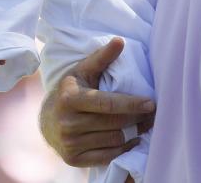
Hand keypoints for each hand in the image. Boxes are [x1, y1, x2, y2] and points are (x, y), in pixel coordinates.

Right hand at [39, 37, 155, 167]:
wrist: (47, 120)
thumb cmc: (71, 91)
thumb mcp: (83, 71)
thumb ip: (102, 57)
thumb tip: (120, 41)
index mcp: (70, 98)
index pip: (108, 104)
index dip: (132, 104)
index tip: (151, 104)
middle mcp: (68, 122)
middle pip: (114, 123)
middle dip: (137, 119)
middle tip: (152, 114)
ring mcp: (69, 143)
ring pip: (113, 140)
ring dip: (133, 134)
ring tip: (143, 125)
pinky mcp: (73, 159)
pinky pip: (107, 156)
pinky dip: (123, 149)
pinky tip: (131, 139)